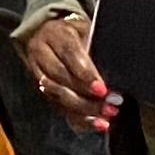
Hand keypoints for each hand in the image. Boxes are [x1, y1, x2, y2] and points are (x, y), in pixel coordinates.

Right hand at [18, 12, 114, 131]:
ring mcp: (37, 71)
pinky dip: (77, 118)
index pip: (69, 55)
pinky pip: (57, 107)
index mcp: (55, 34)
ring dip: (83, 110)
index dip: (86, 74)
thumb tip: (118, 70)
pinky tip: (95, 124)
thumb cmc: (75, 32)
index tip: (103, 89)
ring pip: (57, 95)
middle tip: (110, 107)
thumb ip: (96, 46)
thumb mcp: (86, 30)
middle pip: (61, 78)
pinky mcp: (39, 88)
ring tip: (105, 118)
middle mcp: (41, 52)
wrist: (47, 32)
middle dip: (86, 96)